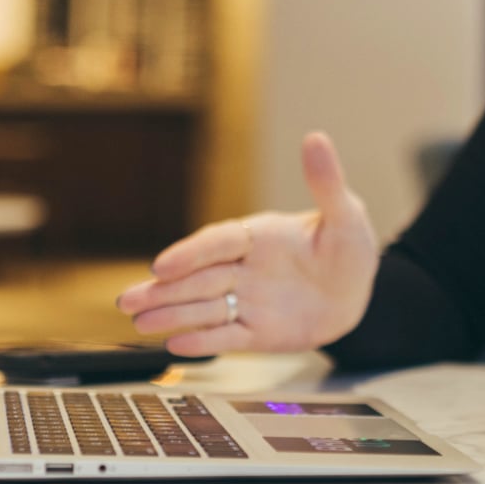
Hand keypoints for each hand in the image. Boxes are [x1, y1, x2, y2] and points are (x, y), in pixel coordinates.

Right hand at [116, 131, 378, 355]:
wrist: (357, 296)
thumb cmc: (348, 250)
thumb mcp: (345, 216)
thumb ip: (326, 183)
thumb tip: (316, 138)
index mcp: (256, 236)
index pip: (217, 244)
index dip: (189, 255)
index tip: (161, 266)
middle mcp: (243, 268)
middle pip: (196, 279)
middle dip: (161, 290)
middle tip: (127, 299)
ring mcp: (246, 301)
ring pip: (203, 308)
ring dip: (170, 316)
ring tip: (138, 322)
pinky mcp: (254, 332)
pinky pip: (226, 337)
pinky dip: (202, 342)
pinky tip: (174, 344)